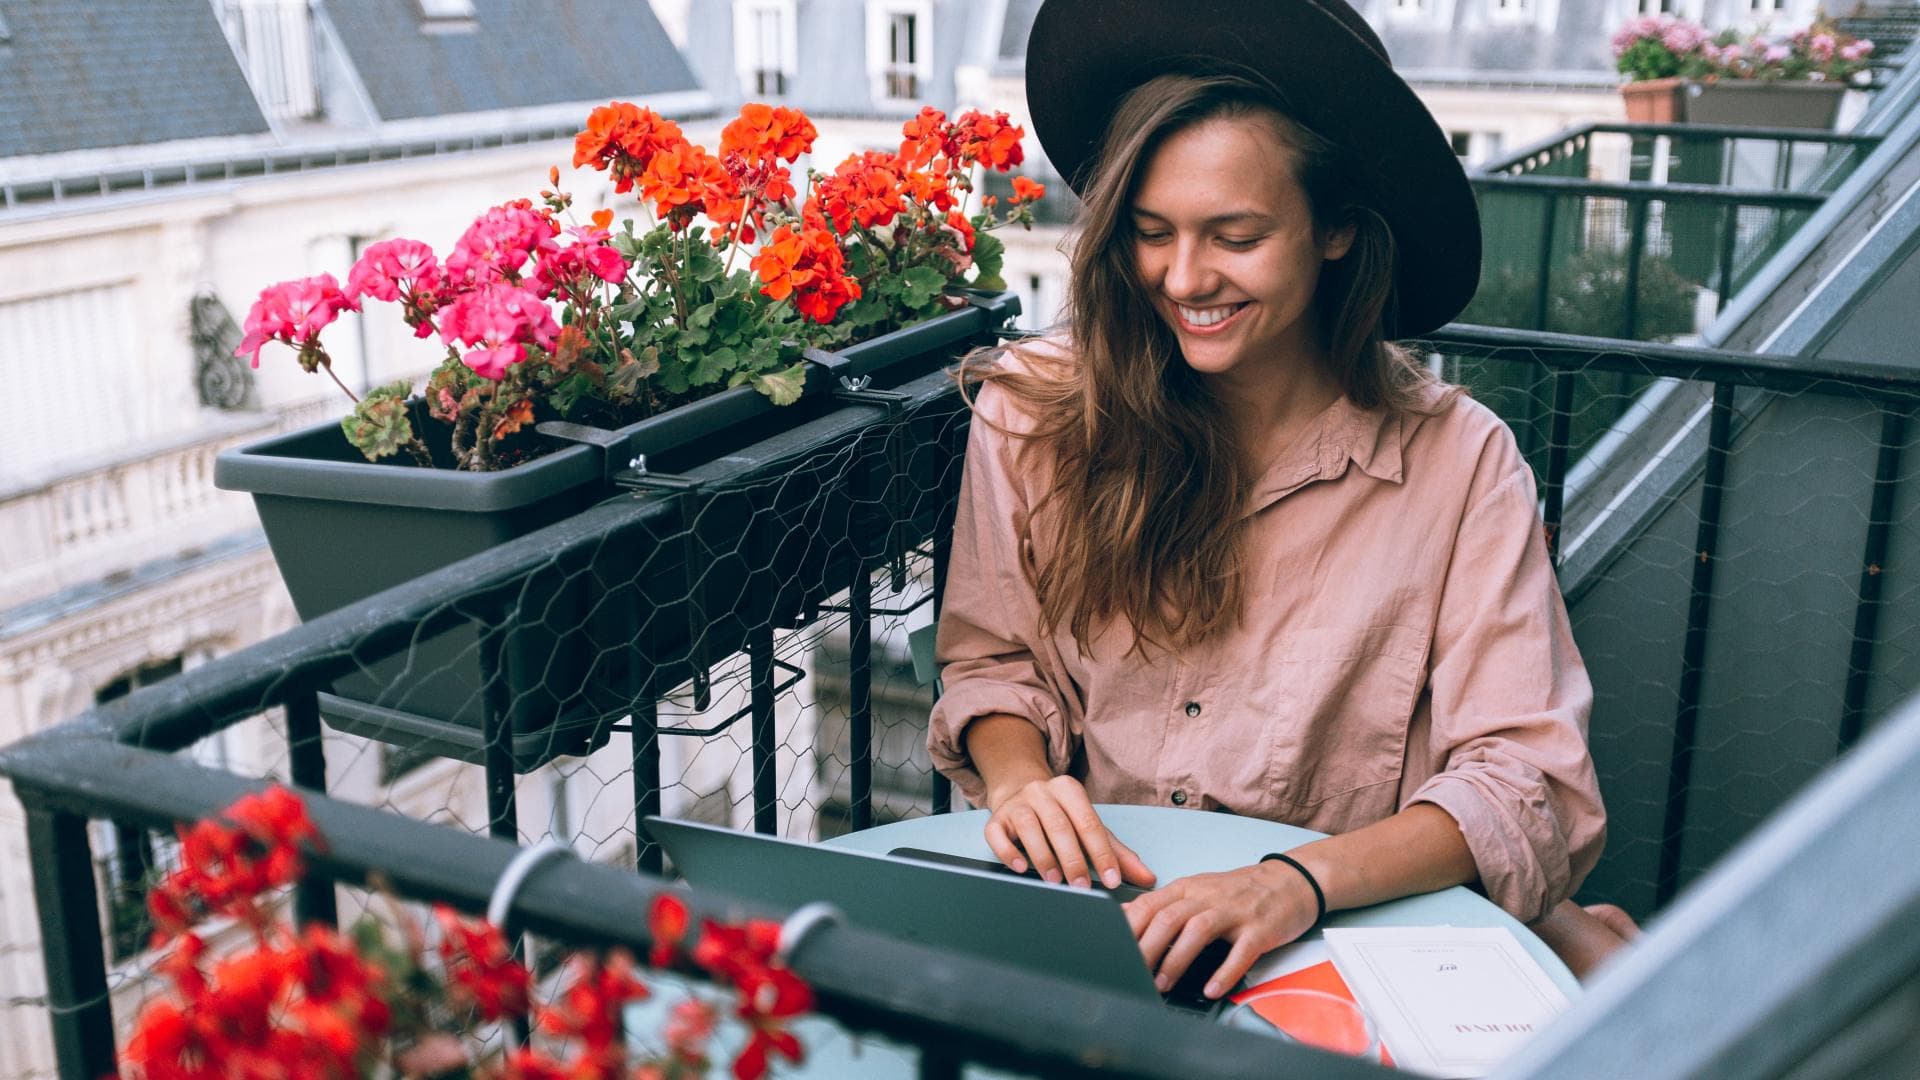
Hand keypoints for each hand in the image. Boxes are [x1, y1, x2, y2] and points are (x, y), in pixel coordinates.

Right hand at [982, 775, 1156, 889]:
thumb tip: (1148, 878)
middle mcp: (1042, 792)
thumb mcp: (1090, 828)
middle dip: (1073, 859)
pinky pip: (997, 834)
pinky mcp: (996, 819)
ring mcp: (1016, 804)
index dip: (1102, 853)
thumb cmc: (1061, 816)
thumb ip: (1117, 853)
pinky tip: (1021, 868)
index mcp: (1070, 790)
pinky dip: (1008, 851)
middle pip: (1059, 825)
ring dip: (1043, 856)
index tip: (1111, 880)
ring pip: (1029, 827)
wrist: (1019, 792)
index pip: (1089, 823)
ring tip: (1054, 881)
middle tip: (1082, 887)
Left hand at [1123, 860, 1318, 998]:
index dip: (1128, 928)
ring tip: (1162, 984)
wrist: (1290, 880)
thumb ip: (1163, 904)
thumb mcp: (1197, 890)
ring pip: (1198, 931)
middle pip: (1168, 918)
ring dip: (1177, 959)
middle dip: (1146, 947)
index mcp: (1188, 888)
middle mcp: (1208, 897)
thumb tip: (1124, 915)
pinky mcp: (1260, 929)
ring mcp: (1235, 911)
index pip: (1150, 904)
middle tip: (1132, 973)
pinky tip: (1211, 989)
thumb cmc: (1239, 892)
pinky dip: (1224, 972)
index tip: (1112, 951)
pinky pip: (1240, 952)